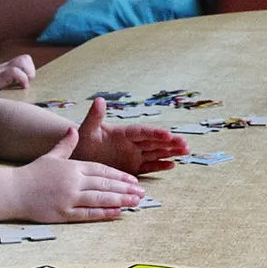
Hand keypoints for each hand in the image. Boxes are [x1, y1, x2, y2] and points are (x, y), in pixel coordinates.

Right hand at [0, 54, 36, 94]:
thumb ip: (7, 85)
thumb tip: (21, 94)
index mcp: (5, 68)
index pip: (24, 60)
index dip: (29, 69)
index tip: (25, 83)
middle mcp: (5, 67)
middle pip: (25, 58)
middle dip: (30, 71)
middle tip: (25, 83)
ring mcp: (1, 70)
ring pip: (23, 61)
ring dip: (27, 73)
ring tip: (23, 84)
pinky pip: (14, 72)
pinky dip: (22, 79)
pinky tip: (22, 87)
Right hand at [14, 140, 143, 221]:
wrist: (12, 191)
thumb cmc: (32, 173)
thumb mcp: (51, 155)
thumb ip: (66, 144)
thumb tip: (73, 129)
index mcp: (73, 166)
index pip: (102, 170)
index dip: (119, 175)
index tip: (133, 180)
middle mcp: (73, 182)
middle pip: (105, 184)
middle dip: (125, 188)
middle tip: (142, 192)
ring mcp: (69, 198)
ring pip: (100, 198)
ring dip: (120, 200)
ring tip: (136, 202)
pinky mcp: (63, 213)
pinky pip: (88, 213)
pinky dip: (104, 213)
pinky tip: (117, 213)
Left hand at [70, 96, 187, 174]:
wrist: (80, 154)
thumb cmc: (83, 141)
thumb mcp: (87, 129)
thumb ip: (95, 117)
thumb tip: (99, 100)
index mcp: (123, 132)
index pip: (142, 132)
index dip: (155, 134)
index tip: (168, 135)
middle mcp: (132, 143)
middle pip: (154, 142)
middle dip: (170, 143)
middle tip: (185, 144)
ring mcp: (133, 155)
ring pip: (155, 152)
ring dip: (170, 152)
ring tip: (186, 151)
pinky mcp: (132, 167)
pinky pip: (148, 166)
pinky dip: (159, 166)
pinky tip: (172, 165)